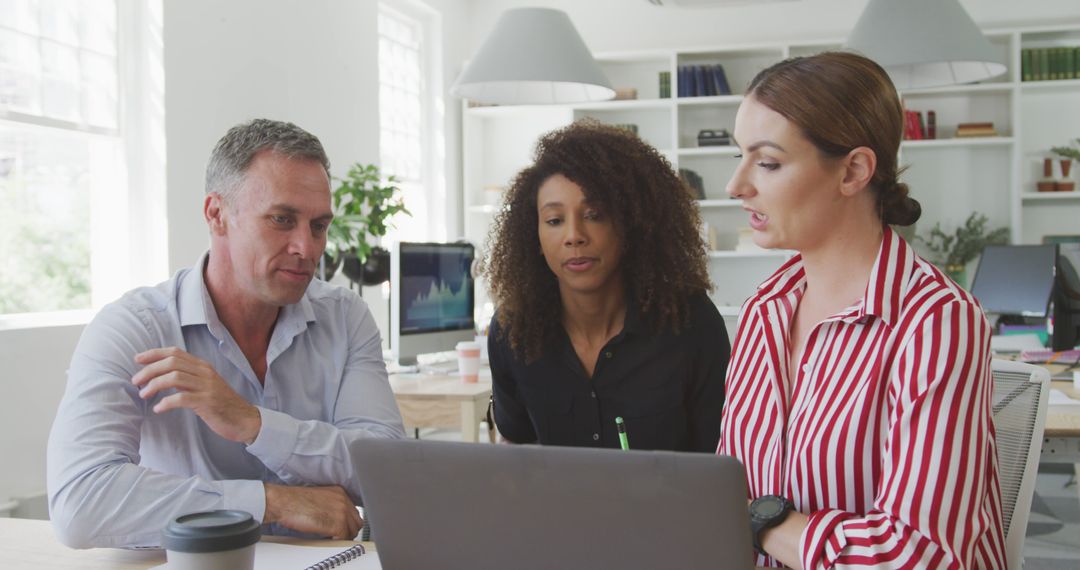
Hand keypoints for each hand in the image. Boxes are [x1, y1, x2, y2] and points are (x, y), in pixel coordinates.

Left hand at [132, 347, 260, 442]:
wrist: (245, 420)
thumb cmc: (221, 404)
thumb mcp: (205, 385)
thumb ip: (188, 378)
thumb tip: (161, 376)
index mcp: (203, 366)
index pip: (175, 352)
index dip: (154, 353)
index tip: (137, 359)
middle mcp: (205, 373)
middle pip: (172, 363)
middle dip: (149, 370)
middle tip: (136, 381)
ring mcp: (207, 387)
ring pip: (175, 377)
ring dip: (154, 385)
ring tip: (144, 394)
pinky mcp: (208, 402)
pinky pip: (182, 399)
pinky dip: (166, 403)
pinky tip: (158, 409)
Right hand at [264, 484, 363, 539]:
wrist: (285, 502)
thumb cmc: (295, 501)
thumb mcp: (319, 498)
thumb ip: (331, 505)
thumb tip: (334, 518)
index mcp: (340, 492)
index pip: (353, 511)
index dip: (348, 521)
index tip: (343, 527)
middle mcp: (344, 500)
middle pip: (357, 521)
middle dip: (349, 530)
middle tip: (338, 535)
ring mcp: (342, 512)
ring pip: (353, 530)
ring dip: (344, 536)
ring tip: (333, 537)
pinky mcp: (337, 523)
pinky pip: (344, 537)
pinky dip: (338, 540)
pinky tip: (328, 538)